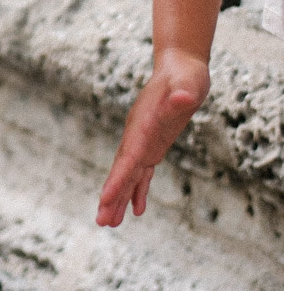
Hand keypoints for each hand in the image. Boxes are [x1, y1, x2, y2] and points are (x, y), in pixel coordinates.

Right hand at [96, 49, 209, 226]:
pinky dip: (138, 190)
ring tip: (110, 223)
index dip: (117, 179)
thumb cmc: (186, 76)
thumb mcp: (189, 84)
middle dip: (111, 196)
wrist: (180, 67)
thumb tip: (182, 99)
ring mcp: (144, 141)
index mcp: (144, 126)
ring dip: (119, 198)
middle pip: (122, 171)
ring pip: (129, 175)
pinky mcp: (154, 144)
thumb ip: (183, 93)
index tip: (104, 200)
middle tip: (101, 222)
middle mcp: (138, 136)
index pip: (128, 157)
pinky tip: (137, 209)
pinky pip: (142, 172)